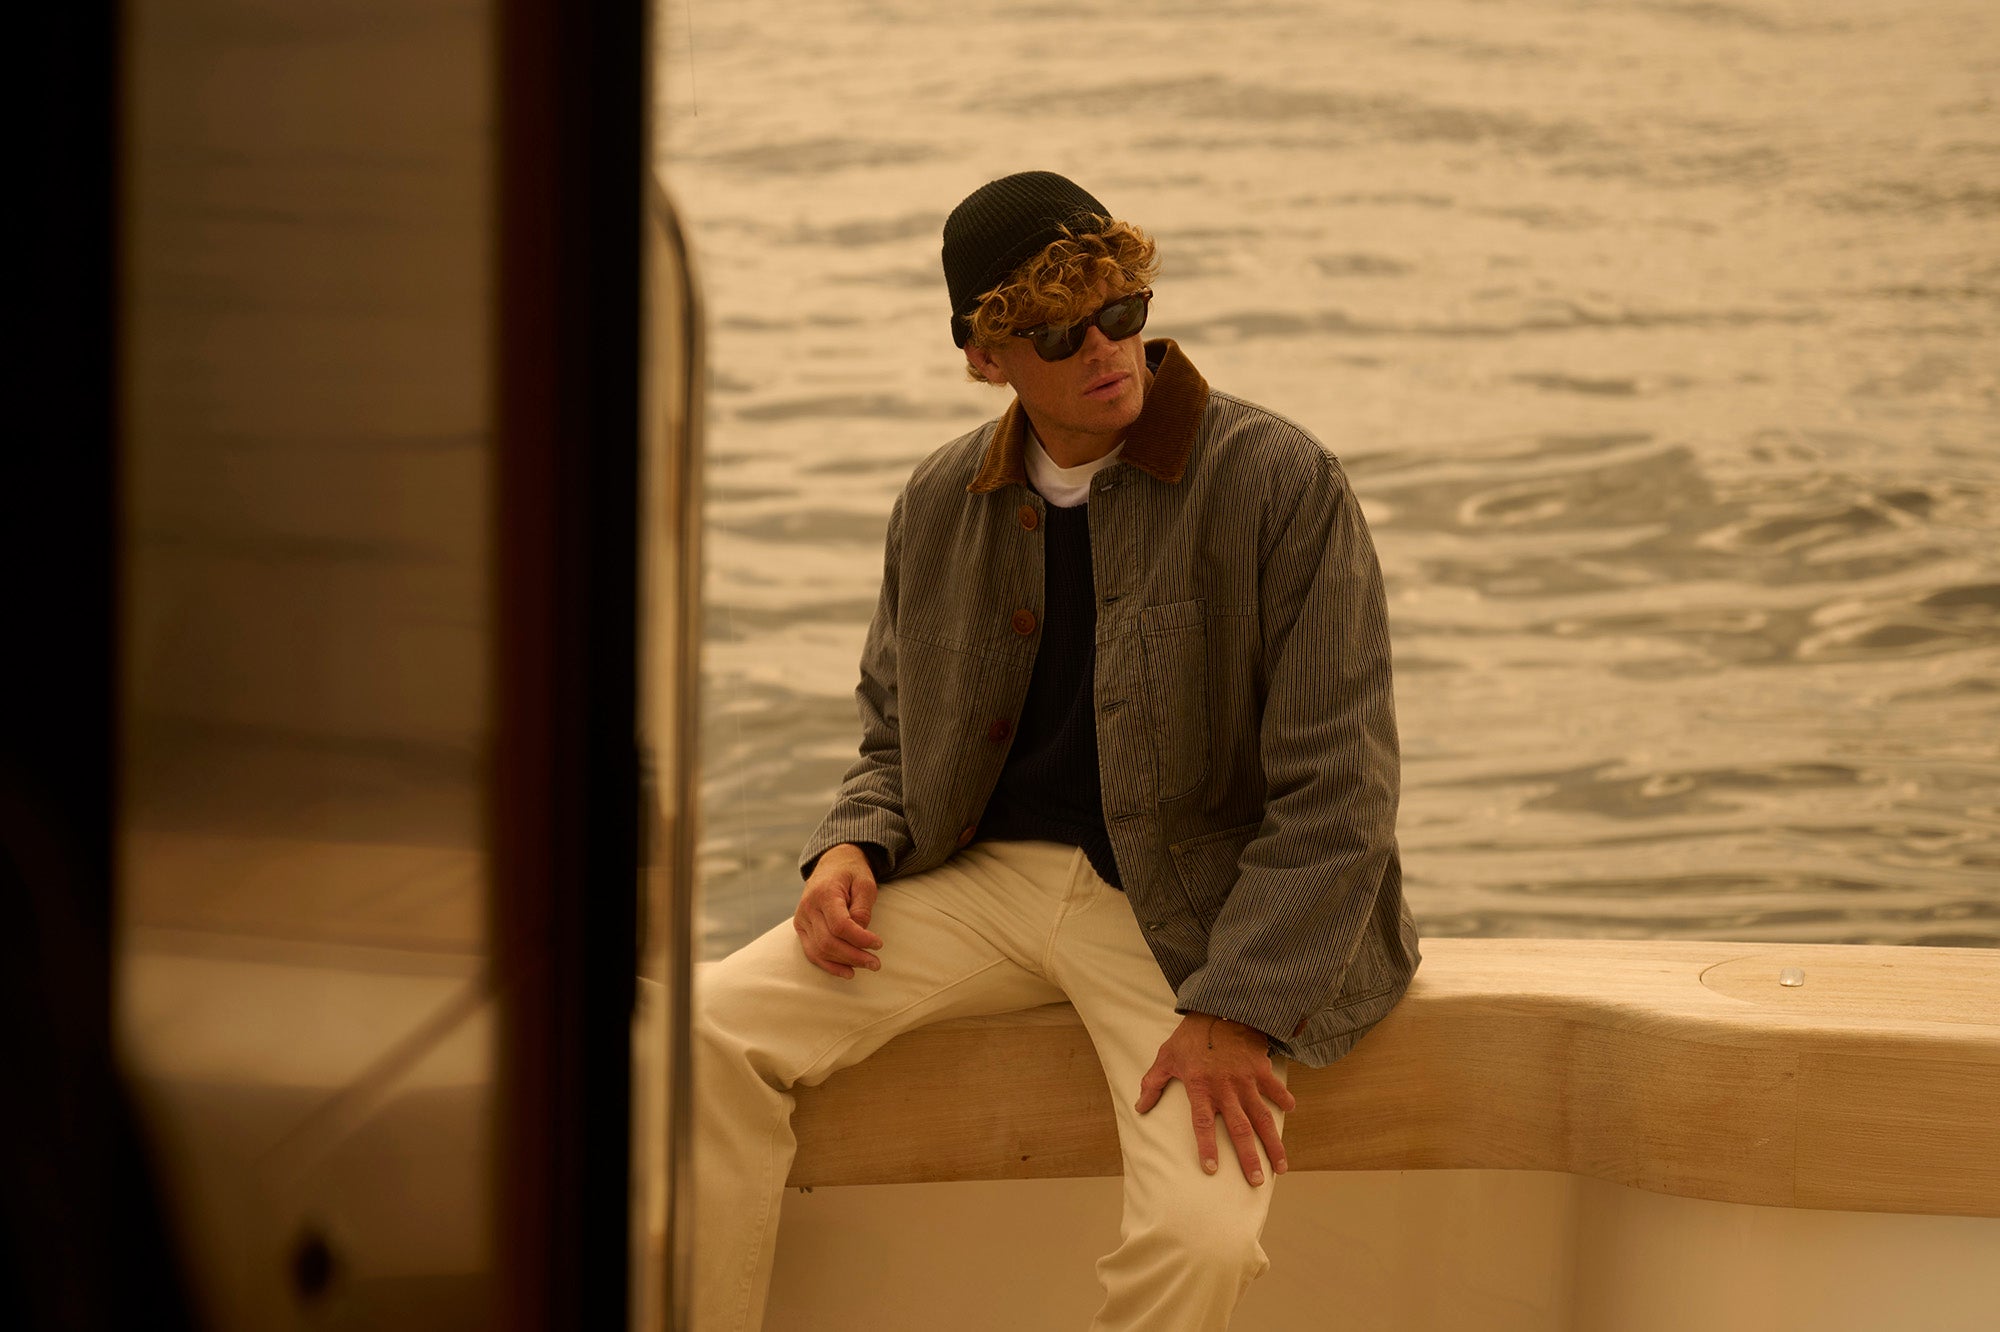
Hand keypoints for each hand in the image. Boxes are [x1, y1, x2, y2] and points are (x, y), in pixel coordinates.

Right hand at [793, 844, 883, 978]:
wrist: (832, 864)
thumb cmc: (852, 873)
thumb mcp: (865, 884)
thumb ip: (863, 908)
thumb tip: (861, 933)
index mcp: (824, 893)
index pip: (840, 925)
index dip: (860, 939)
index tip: (878, 944)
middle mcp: (808, 907)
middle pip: (828, 942)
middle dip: (854, 956)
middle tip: (876, 963)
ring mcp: (801, 919)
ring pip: (819, 951)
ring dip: (844, 963)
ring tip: (866, 966)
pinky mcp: (801, 928)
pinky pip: (812, 952)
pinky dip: (829, 965)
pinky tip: (847, 971)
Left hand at [1135, 1012, 1295, 1184]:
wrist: (1217, 1007)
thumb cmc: (1189, 1035)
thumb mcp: (1166, 1056)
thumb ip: (1153, 1083)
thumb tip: (1139, 1107)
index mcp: (1200, 1088)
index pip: (1203, 1124)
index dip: (1206, 1147)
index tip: (1211, 1169)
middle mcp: (1224, 1088)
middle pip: (1239, 1129)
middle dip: (1248, 1158)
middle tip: (1256, 1181)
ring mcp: (1245, 1080)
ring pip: (1262, 1117)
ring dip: (1272, 1143)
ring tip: (1281, 1166)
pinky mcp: (1259, 1068)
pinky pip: (1274, 1087)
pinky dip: (1283, 1098)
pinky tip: (1290, 1110)